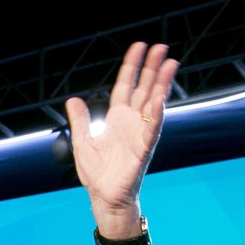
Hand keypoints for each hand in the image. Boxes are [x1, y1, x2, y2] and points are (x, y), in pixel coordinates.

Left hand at [66, 42, 177, 238]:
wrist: (104, 197)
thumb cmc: (97, 174)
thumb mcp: (83, 141)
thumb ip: (80, 120)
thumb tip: (73, 99)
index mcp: (117, 119)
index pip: (126, 86)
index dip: (132, 67)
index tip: (139, 47)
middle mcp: (132, 122)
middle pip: (144, 89)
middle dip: (152, 68)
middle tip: (161, 47)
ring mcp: (140, 134)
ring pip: (154, 103)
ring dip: (162, 84)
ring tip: (170, 63)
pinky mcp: (143, 149)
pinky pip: (151, 129)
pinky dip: (156, 114)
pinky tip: (160, 98)